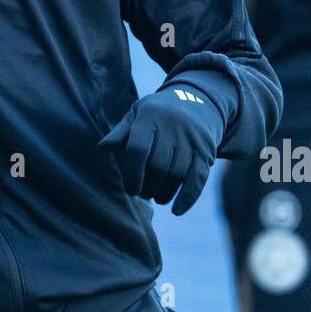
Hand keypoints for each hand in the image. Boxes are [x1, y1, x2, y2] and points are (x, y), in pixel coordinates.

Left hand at [98, 86, 222, 215]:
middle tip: (142, 194)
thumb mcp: (137, 114)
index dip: (131, 174)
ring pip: (176, 174)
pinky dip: (187, 197)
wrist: (198, 101)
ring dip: (164, 193)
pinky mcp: (207, 150)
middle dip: (147, 186)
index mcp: (150, 116)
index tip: (130, 189)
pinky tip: (177, 210)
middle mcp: (172, 126)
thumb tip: (103, 147)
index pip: (137, 149)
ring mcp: (191, 138)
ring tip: (156, 197)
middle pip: (157, 166)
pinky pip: (198, 178)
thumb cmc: (158, 113)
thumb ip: (120, 132)